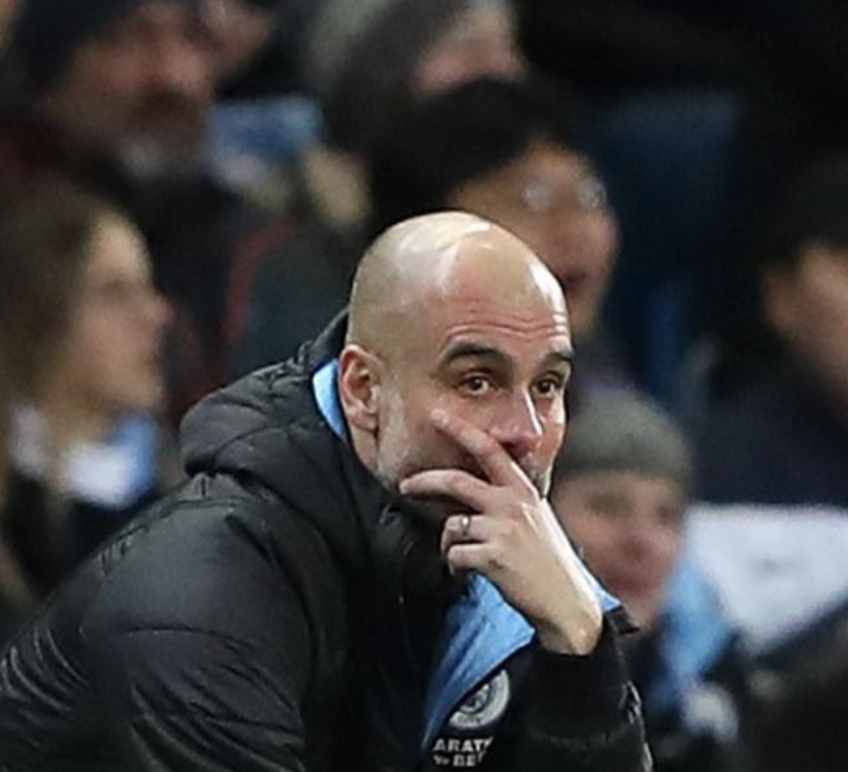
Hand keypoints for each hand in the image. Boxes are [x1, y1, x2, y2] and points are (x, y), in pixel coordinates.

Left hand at [399, 410, 601, 654]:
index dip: (461, 430)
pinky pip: (454, 554)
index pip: (490, 449)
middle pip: (455, 481)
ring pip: (451, 525)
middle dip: (424, 481)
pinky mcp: (492, 557)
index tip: (438, 416)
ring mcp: (502, 530)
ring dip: (448, 542)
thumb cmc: (549, 562)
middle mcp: (513, 504)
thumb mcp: (537, 518)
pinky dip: (456, 564)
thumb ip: (511, 499)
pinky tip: (471, 572)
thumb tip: (479, 489)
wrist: (566, 602)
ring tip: (465, 556)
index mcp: (524, 491)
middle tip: (406, 485)